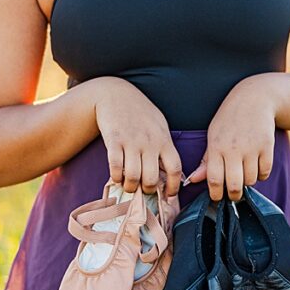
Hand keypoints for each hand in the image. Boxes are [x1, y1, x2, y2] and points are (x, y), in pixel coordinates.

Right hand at [94, 77, 182, 197]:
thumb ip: (164, 146)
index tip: (169, 195)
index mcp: (164, 140)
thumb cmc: (140, 111)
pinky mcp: (114, 141)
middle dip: (148, 190)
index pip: (175, 169)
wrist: (115, 94)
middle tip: (144, 189)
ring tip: (129, 186)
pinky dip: (116, 177)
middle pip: (152, 178)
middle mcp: (149, 143)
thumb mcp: (159, 125)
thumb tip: (168, 172)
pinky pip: (115, 167)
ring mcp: (131, 142)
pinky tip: (116, 177)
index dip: (173, 187)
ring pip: (133, 176)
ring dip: (130, 187)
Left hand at [186, 77, 276, 200]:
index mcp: (216, 147)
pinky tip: (256, 166)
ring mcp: (252, 149)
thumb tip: (193, 180)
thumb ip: (206, 160)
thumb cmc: (228, 120)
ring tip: (244, 173)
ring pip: (251, 180)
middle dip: (233, 195)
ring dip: (248, 182)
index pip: (214, 178)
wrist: (254, 100)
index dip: (215, 193)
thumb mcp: (213, 136)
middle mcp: (233, 149)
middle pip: (234, 185)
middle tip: (232, 194)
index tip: (216, 197)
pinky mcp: (268, 147)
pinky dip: (261, 175)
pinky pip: (265, 173)